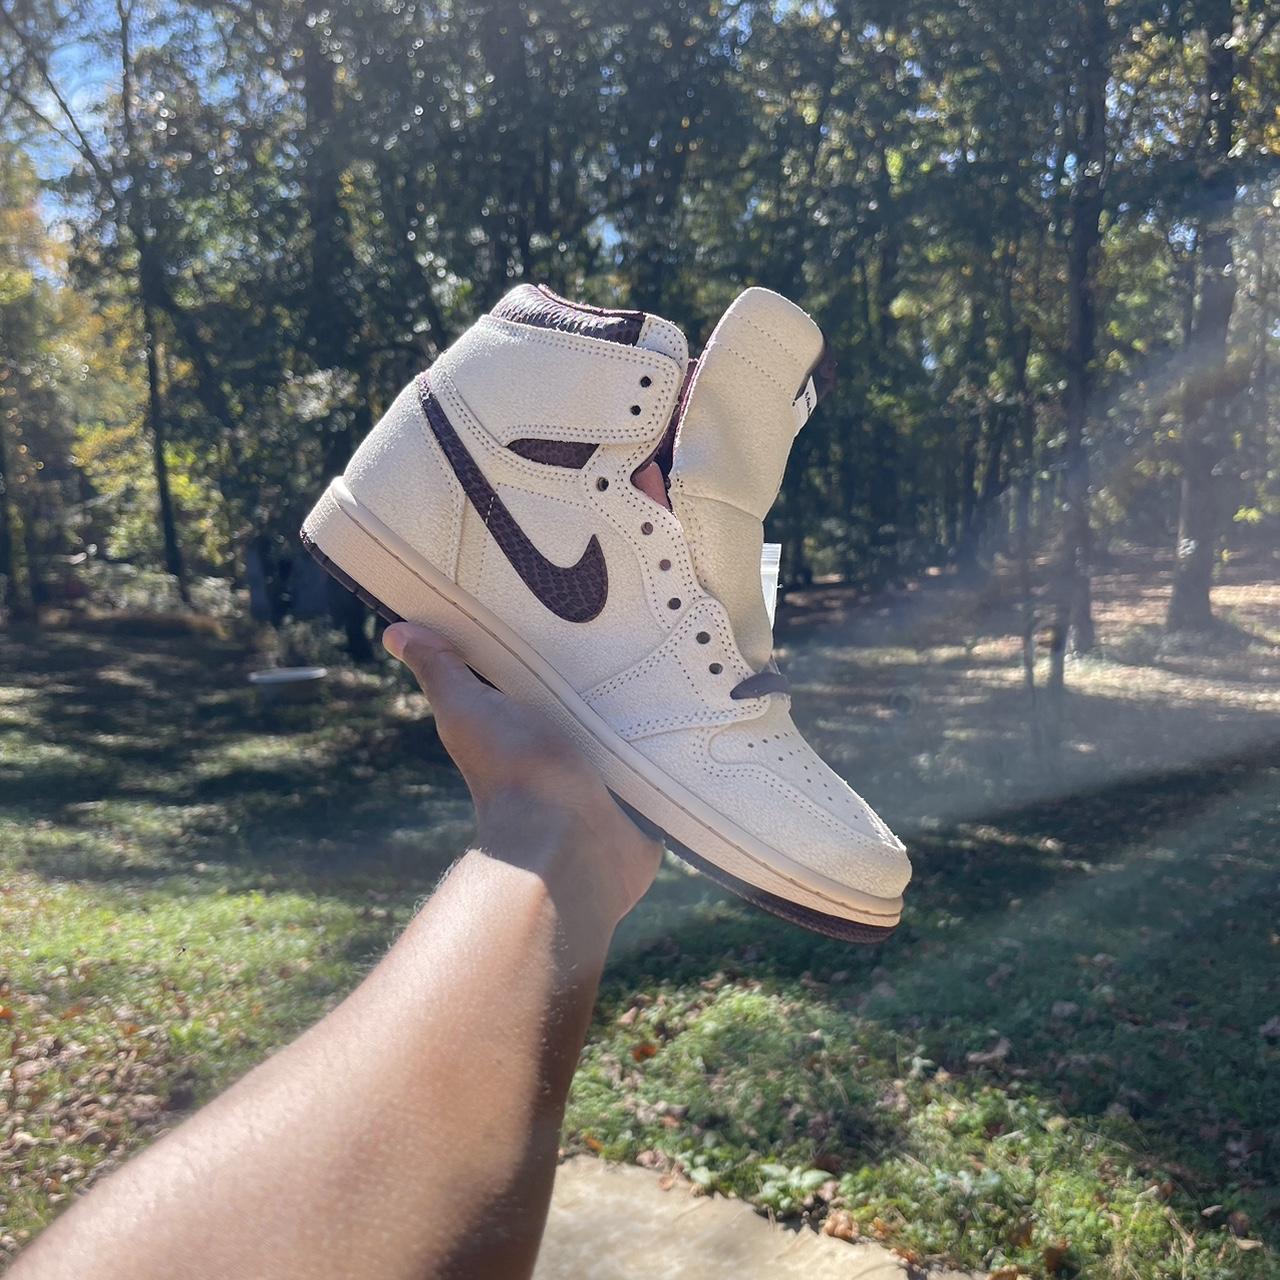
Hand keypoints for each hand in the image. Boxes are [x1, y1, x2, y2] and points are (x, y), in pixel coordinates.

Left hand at [383, 622, 661, 923]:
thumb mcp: (469, 710)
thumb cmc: (515, 771)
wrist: (568, 843)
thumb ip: (441, 673)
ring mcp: (609, 769)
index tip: (576, 593)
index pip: (540, 669)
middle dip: (613, 663)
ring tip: (681, 645)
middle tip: (643, 610)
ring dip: (652, 697)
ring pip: (635, 721)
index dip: (551, 637)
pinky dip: (681, 737)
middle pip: (593, 692)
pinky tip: (699, 696)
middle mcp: (566, 744)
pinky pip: (669, 754)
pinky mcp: (647, 789)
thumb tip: (395, 631)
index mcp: (525, 720)